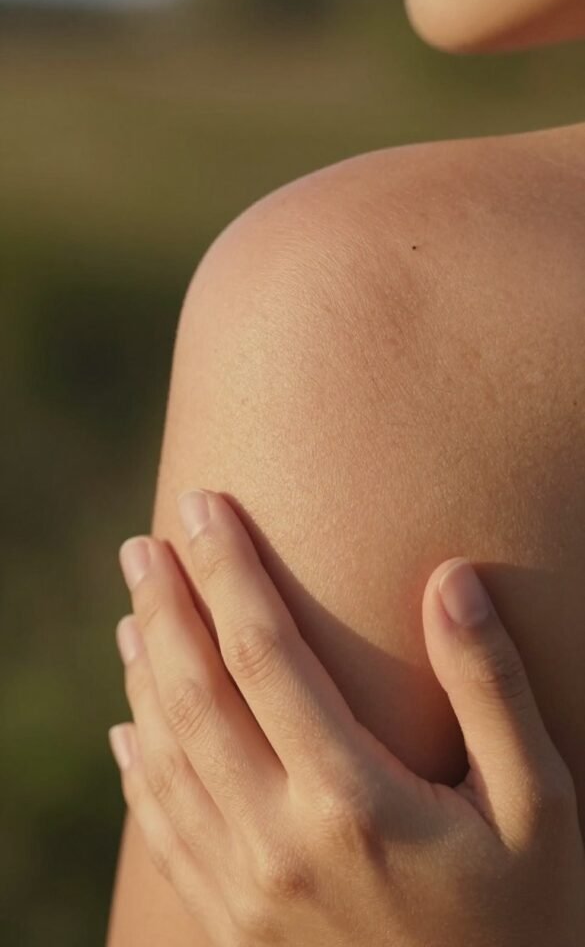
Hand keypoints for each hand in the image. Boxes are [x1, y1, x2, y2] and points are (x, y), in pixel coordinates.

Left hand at [110, 489, 584, 945]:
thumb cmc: (524, 914)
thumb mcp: (539, 802)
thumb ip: (492, 687)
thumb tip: (452, 579)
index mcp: (353, 799)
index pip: (264, 652)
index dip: (229, 570)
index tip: (204, 508)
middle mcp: (280, 841)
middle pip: (195, 694)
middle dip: (165, 605)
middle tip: (145, 543)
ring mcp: (246, 889)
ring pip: (166, 756)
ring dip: (143, 673)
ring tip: (133, 609)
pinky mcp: (233, 924)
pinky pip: (163, 829)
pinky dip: (138, 766)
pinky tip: (129, 727)